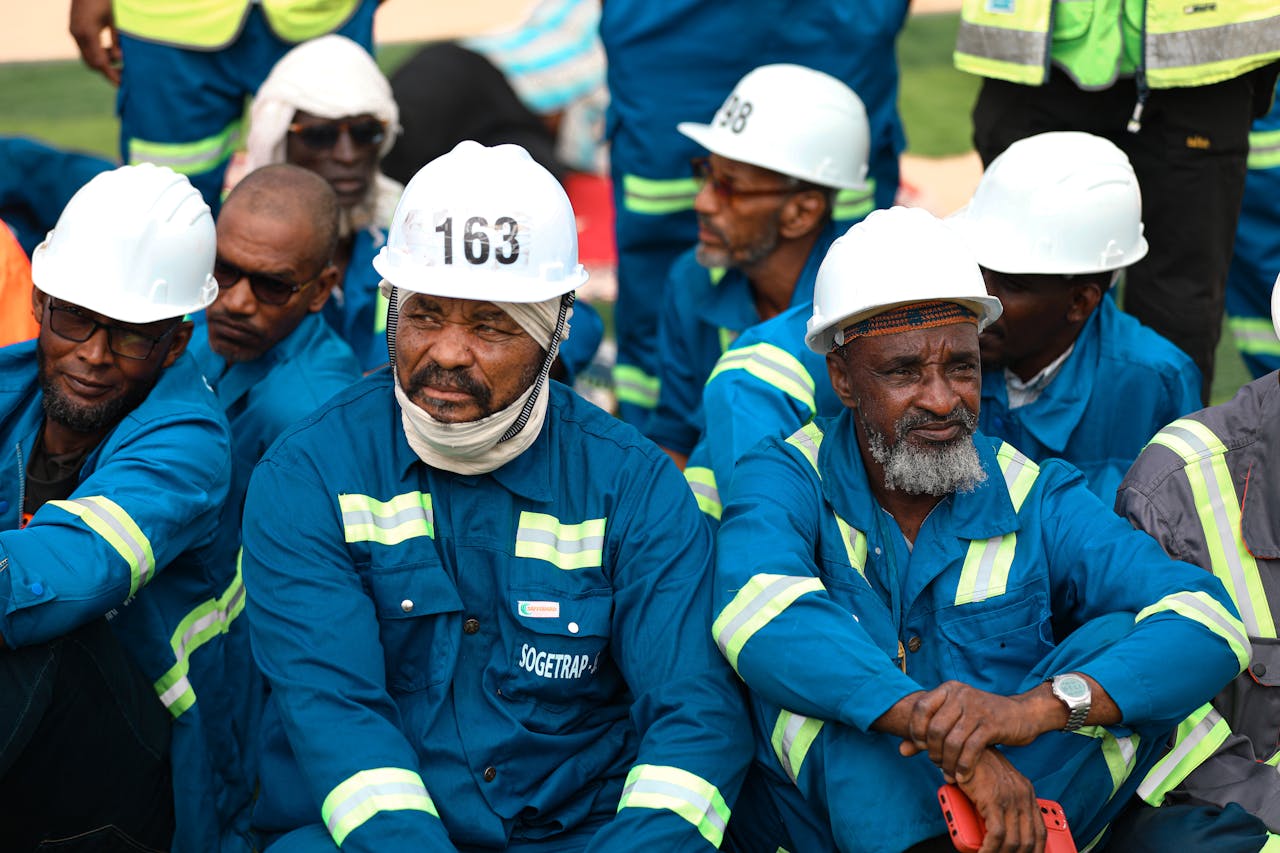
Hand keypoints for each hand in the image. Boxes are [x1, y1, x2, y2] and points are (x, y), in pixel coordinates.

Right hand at [70, 0, 121, 84]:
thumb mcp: (117, 19)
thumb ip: (118, 40)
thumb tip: (120, 59)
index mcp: (89, 32)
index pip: (100, 62)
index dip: (111, 75)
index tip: (123, 84)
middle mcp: (78, 34)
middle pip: (91, 63)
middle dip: (108, 71)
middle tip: (125, 74)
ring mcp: (74, 31)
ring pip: (88, 56)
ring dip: (103, 61)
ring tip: (120, 59)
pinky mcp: (75, 28)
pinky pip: (86, 48)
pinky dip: (98, 53)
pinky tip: (111, 50)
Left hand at [898, 681, 1043, 782]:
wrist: (1021, 714)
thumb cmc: (982, 718)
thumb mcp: (955, 719)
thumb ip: (928, 733)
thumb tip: (901, 750)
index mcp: (948, 689)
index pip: (920, 708)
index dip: (916, 730)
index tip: (920, 746)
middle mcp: (961, 695)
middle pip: (935, 729)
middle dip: (933, 752)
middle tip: (937, 763)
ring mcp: (976, 708)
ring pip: (952, 741)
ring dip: (947, 762)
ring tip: (949, 772)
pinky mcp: (991, 724)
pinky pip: (970, 749)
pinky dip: (964, 766)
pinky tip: (962, 776)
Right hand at [960, 749, 1045, 852]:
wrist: (964, 746)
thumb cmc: (975, 765)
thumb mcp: (995, 785)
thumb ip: (1001, 803)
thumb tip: (995, 828)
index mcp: (1026, 793)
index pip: (1039, 831)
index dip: (1035, 850)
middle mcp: (1023, 797)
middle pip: (1028, 840)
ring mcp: (1010, 799)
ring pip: (1013, 841)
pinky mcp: (994, 801)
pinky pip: (996, 835)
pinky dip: (990, 849)